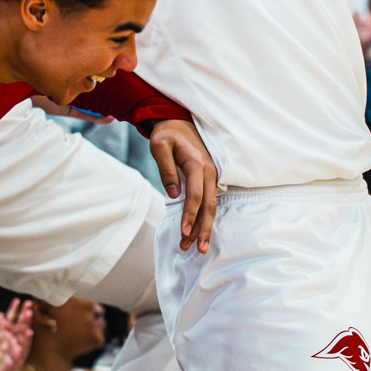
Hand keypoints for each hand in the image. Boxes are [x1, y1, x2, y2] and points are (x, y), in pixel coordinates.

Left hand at [149, 119, 218, 252]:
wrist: (177, 121)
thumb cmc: (166, 134)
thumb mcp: (159, 147)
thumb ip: (166, 169)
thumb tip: (173, 195)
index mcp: (196, 164)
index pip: (195, 195)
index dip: (190, 215)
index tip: (184, 233)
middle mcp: (208, 171)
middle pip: (209, 205)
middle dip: (202, 228)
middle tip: (197, 249)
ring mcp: (210, 175)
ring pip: (211, 205)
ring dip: (205, 226)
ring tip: (197, 246)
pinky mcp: (208, 178)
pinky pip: (210, 200)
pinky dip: (205, 217)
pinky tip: (201, 230)